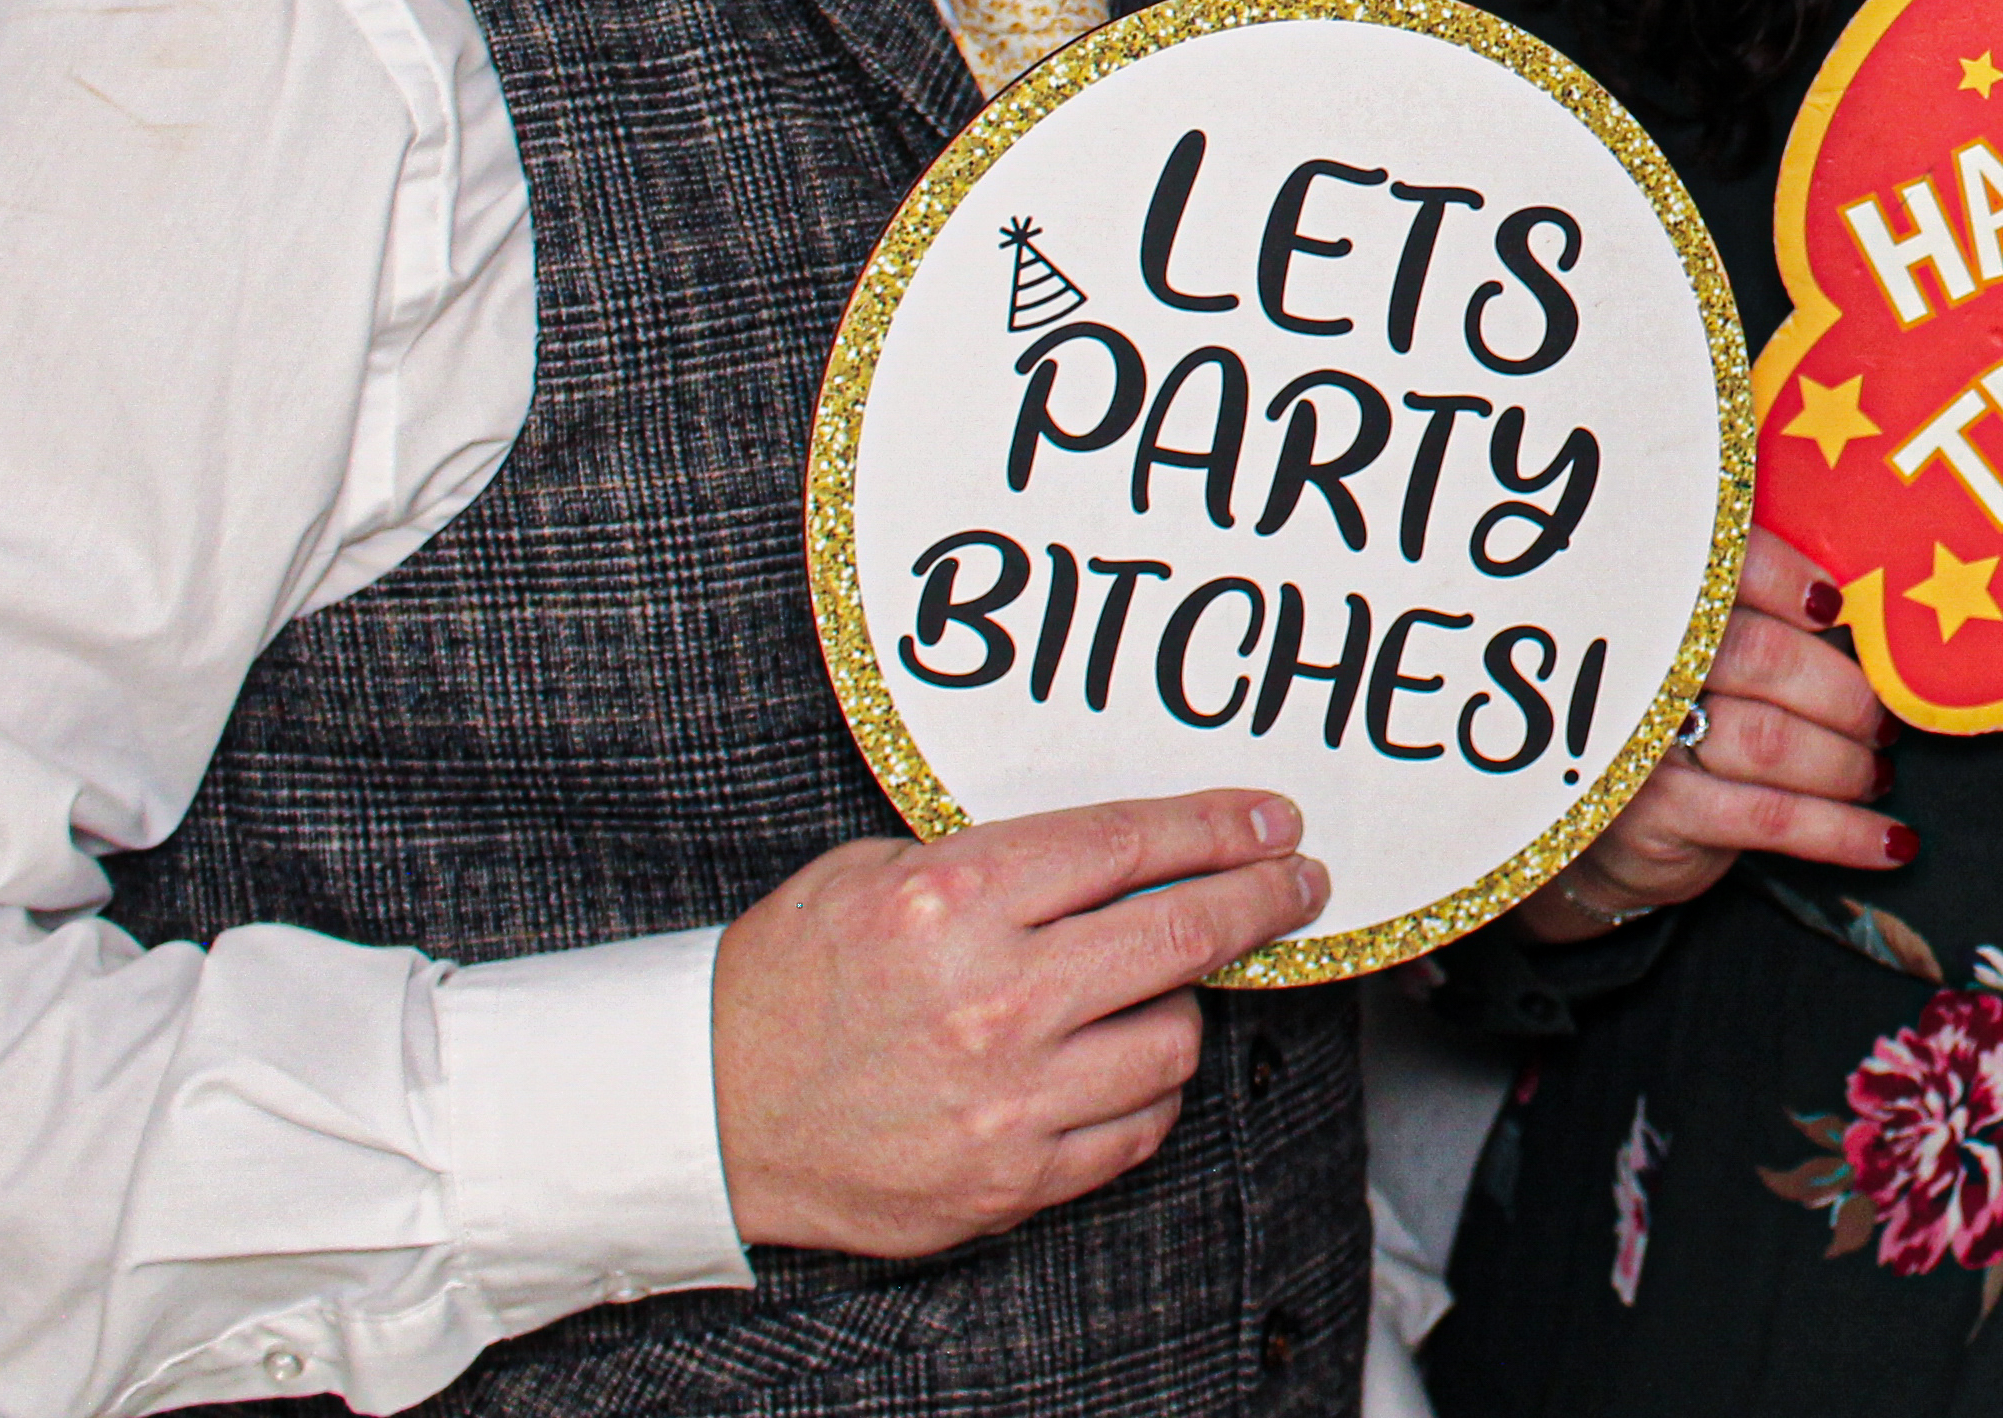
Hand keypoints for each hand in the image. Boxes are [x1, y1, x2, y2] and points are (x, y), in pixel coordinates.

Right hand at [713, 787, 1325, 1255]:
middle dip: (1261, 900)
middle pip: (1182, 935)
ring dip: (1180, 1008)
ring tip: (1153, 992)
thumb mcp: (875, 874)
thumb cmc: (789, 981)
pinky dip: (1144, 1093)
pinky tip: (1120, 1065)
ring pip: (1173, 1041)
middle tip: (1295, 883)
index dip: (1221, 827)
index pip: (1131, 845)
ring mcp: (1006, 1099)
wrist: (707, 1114)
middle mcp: (992, 999)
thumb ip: (997, 860)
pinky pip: (1135, 1130)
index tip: (1273, 820)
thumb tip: (1124, 854)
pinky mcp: (1007, 1180)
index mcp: (954, 902)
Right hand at [1515, 529, 1900, 939]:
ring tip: (1878, 773)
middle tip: (1882, 719)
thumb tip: (1874, 627)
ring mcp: (1648, 743)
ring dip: (1847, 763)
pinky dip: (1843, 831)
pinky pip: (1773, 818)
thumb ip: (1773, 630)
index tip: (1835, 606)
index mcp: (1667, 613)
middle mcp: (1649, 669)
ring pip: (1772, 740)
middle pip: (1762, 656)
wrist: (1611, 836)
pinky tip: (1891, 843)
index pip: (1729, 570)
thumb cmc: (1688, 730)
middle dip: (1843, 691)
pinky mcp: (1660, 813)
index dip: (1786, 579)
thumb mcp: (1715, 670)